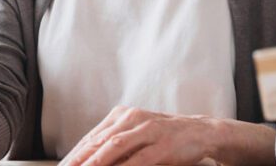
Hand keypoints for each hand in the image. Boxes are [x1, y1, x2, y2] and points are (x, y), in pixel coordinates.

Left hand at [59, 106, 216, 165]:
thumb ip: (115, 144)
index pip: (91, 137)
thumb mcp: (137, 134)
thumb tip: (87, 160)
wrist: (201, 131)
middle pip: (98, 142)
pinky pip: (139, 159)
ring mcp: (149, 130)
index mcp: (122, 114)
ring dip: (96, 162)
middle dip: (79, 160)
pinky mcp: (163, 145)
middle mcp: (133, 118)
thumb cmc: (164, 136)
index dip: (74, 155)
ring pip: (114, 147)